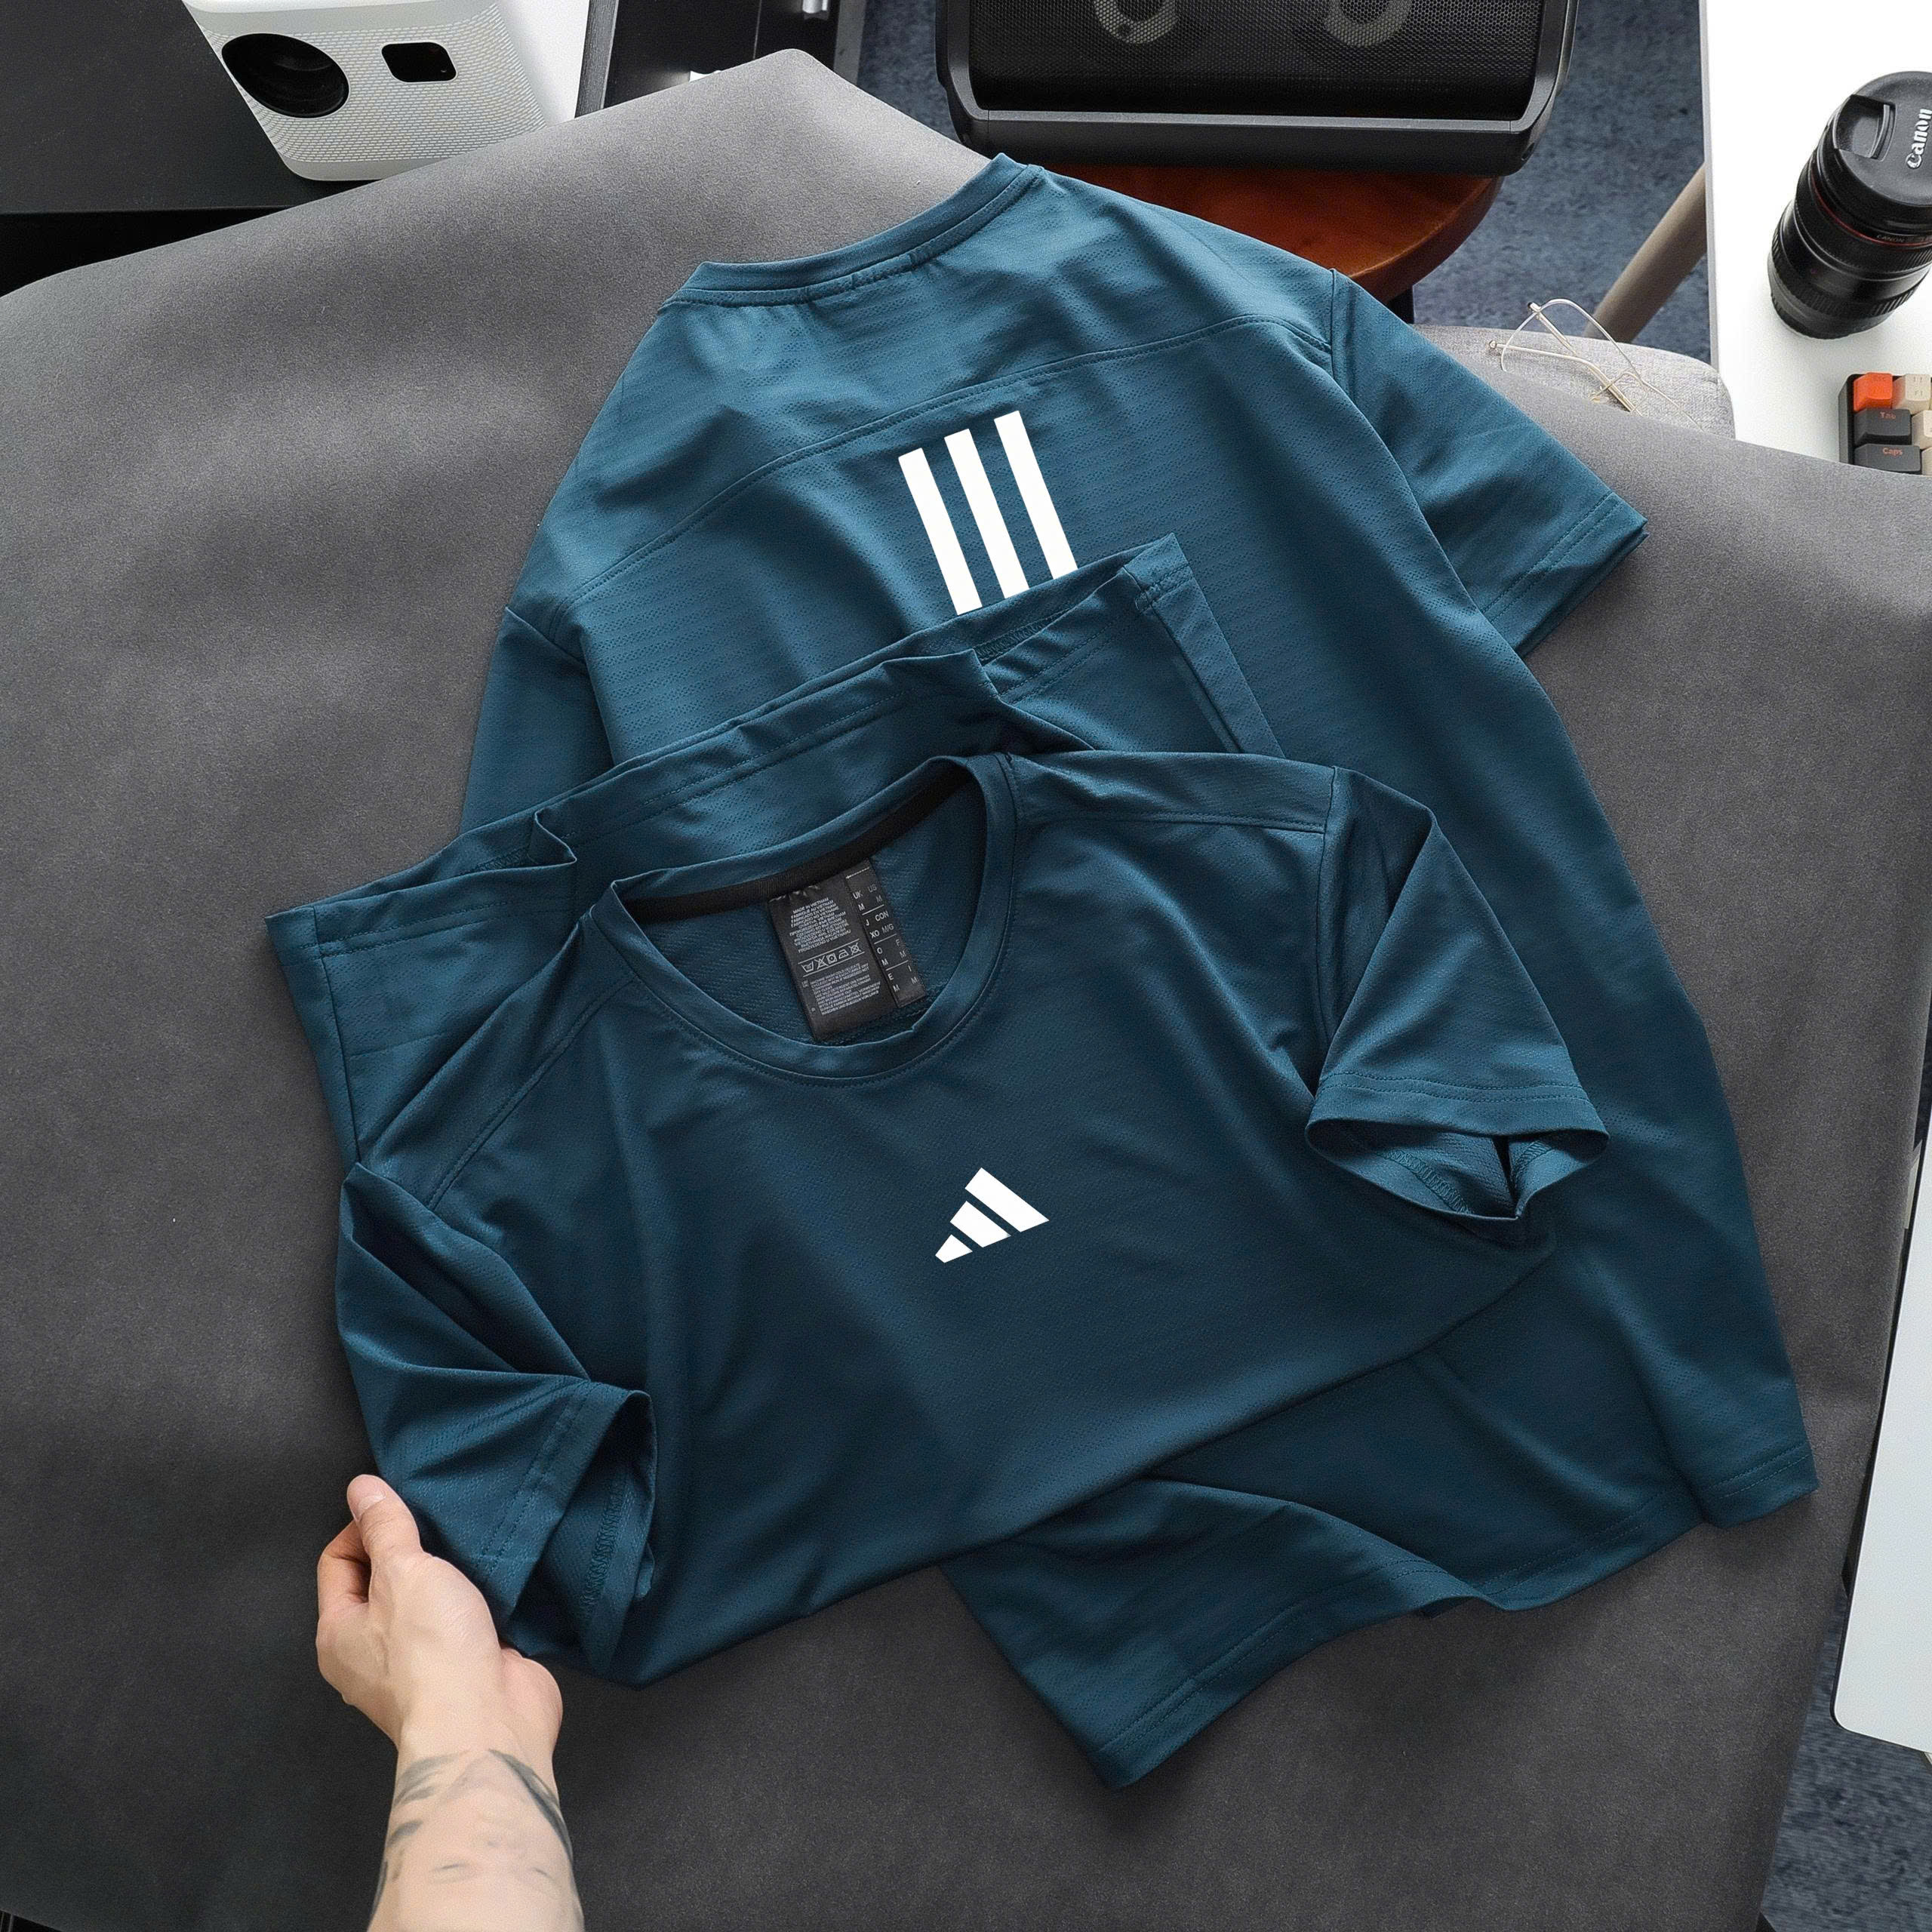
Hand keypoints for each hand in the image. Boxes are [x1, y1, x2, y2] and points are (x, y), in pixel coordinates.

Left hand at [316, 1474, 561, 1770]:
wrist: (487, 1725)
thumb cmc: (431, 1648)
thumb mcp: (403, 1571)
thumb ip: (385, 1525)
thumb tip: (360, 1486)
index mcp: (339, 1633)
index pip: (338, 1559)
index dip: (366, 1525)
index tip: (407, 1511)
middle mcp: (372, 1653)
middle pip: (385, 1578)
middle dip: (414, 1545)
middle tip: (445, 1521)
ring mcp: (422, 1664)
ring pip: (430, 1598)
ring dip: (453, 1571)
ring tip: (477, 1540)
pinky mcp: (467, 1667)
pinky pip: (468, 1618)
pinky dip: (483, 1595)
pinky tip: (502, 1571)